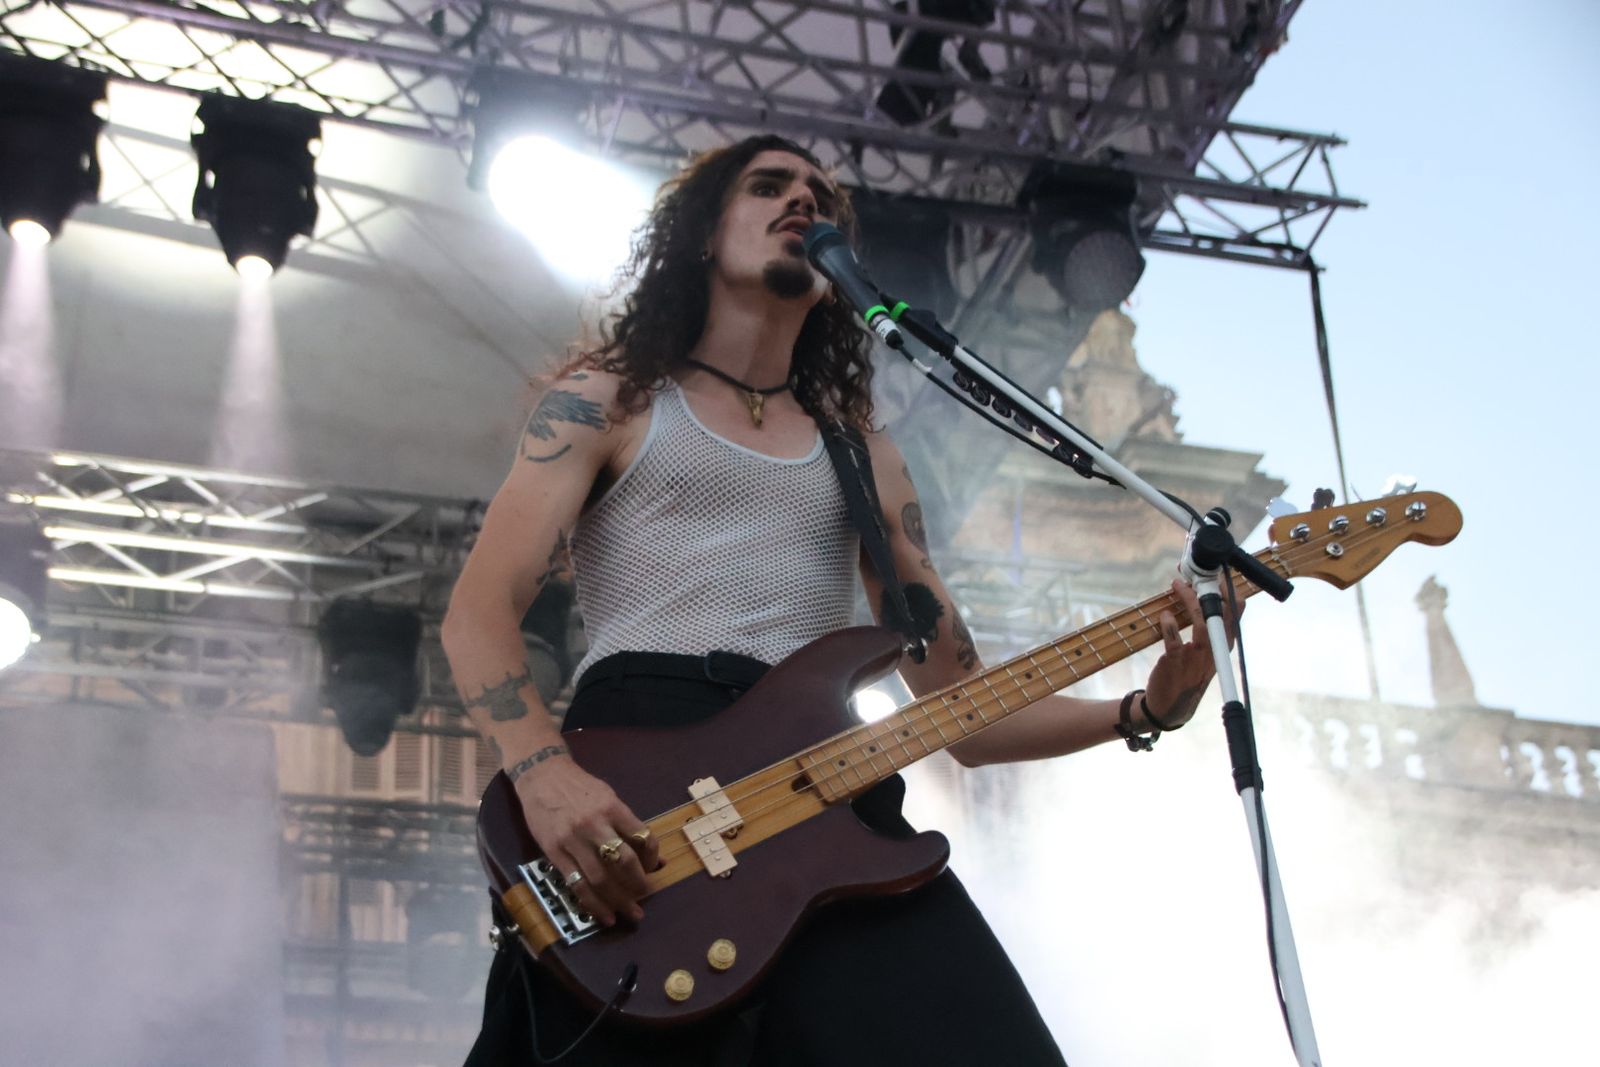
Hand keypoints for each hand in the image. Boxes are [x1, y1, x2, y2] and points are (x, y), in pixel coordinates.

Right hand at [511, 750, 660, 925]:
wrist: (542, 775)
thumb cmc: (579, 787)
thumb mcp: (608, 797)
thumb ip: (628, 825)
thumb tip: (654, 855)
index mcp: (612, 808)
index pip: (643, 838)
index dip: (653, 858)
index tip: (654, 869)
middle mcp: (594, 824)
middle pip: (623, 862)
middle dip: (638, 885)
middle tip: (644, 897)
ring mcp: (572, 840)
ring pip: (600, 879)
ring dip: (618, 901)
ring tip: (629, 913)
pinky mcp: (554, 853)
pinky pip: (576, 883)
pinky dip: (592, 903)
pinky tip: (603, 914)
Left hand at [1141, 578, 1242, 729]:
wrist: (1168, 708)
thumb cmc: (1187, 675)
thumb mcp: (1205, 656)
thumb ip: (1210, 632)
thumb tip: (1211, 603)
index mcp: (1221, 650)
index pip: (1234, 620)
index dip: (1230, 598)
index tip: (1221, 580)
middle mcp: (1212, 653)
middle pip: (1220, 618)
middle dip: (1213, 594)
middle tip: (1202, 576)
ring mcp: (1195, 658)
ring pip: (1200, 625)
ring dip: (1189, 601)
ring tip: (1178, 585)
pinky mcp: (1175, 663)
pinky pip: (1174, 641)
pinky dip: (1170, 626)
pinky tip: (1165, 615)